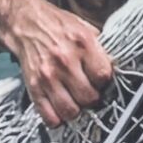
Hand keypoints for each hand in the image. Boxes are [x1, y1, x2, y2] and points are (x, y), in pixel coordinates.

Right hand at [0, 0, 113, 127]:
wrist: (26, 23)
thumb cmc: (58, 27)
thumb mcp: (85, 28)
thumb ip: (100, 49)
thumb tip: (116, 70)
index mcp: (82, 44)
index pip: (104, 76)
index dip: (104, 82)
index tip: (99, 80)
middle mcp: (65, 61)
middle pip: (89, 97)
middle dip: (91, 98)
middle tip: (87, 92)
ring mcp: (48, 76)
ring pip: (71, 111)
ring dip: (76, 110)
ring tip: (74, 101)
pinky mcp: (34, 88)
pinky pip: (49, 117)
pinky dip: (57, 118)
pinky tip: (60, 108)